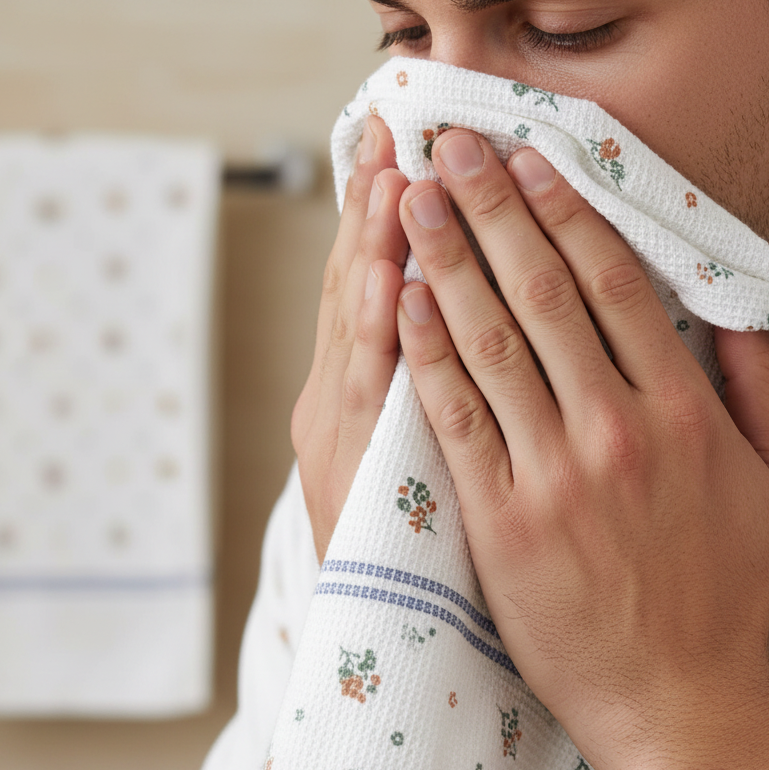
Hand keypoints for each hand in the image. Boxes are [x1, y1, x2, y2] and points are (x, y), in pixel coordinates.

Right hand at [291, 116, 409, 562]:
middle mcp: (336, 402)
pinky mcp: (352, 480)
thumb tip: (431, 318)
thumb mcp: (385, 457)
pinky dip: (376, 338)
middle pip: (358, 289)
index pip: (373, 285)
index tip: (407, 152)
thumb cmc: (391, 546)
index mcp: (351, 391)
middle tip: (396, 133)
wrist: (362, 636)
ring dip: (374, 249)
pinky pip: (374, 401)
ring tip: (389, 178)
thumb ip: (406, 389)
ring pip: (359, 330)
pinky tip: (390, 282)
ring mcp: (341, 437)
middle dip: (376, 212)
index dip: (385, 219)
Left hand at [393, 130, 768, 769]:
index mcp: (682, 414)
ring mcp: (552, 477)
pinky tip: (402, 301)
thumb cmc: (726, 598)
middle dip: (493, 212)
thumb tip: (736, 318)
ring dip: (449, 263)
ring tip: (416, 202)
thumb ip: (762, 396)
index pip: (615, 286)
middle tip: (454, 151)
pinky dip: (427, 354)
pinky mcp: (500, 522)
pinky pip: (455, 420)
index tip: (532, 162)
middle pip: (543, 295)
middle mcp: (615, 431)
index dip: (567, 213)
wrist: (676, 701)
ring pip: (492, 344)